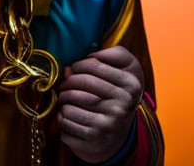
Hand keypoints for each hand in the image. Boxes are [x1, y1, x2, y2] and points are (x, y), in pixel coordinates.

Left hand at [55, 46, 143, 163]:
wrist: (118, 133)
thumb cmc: (118, 93)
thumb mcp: (127, 68)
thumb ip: (110, 55)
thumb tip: (71, 66)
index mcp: (132, 85)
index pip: (94, 65)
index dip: (79, 63)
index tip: (75, 67)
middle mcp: (122, 106)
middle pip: (80, 82)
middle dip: (67, 81)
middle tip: (66, 84)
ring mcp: (108, 124)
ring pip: (69, 104)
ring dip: (63, 100)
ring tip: (66, 99)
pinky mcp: (94, 139)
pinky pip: (65, 123)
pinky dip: (61, 118)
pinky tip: (69, 115)